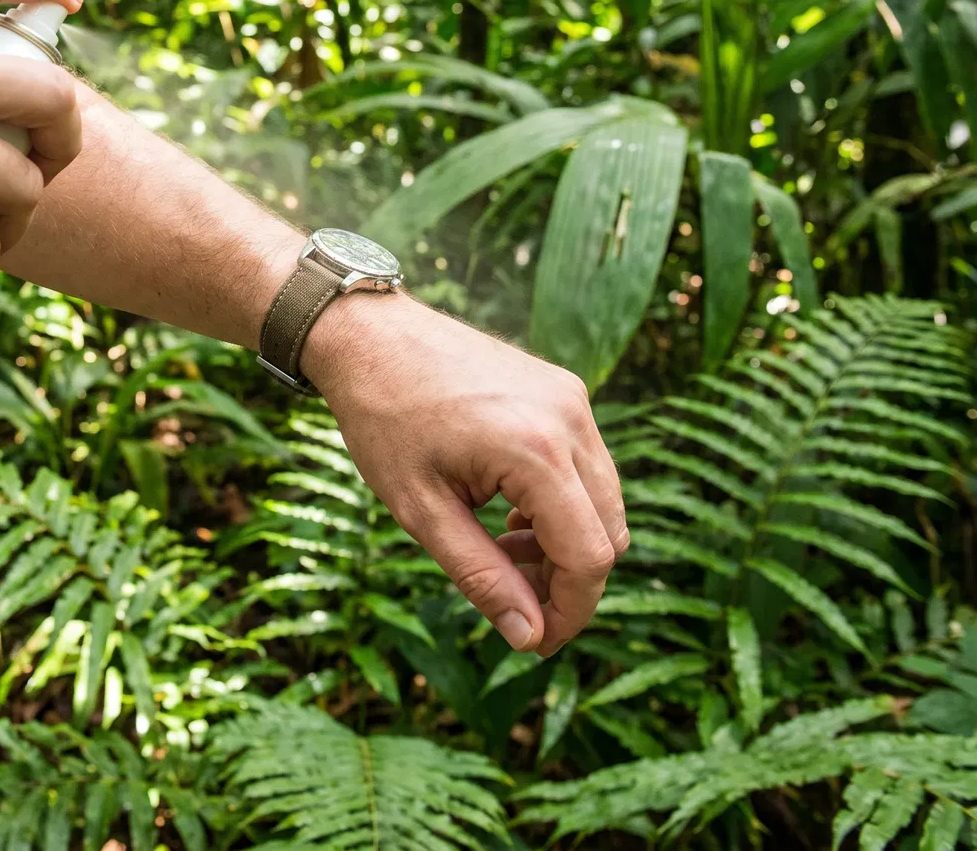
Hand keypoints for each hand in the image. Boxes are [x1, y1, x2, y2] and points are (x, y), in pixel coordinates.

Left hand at [304, 296, 627, 655]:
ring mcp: (571, 398)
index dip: (570, 611)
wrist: (367, 335)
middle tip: (512, 600)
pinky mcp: (564, 389)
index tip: (535, 641)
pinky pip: (588, 466)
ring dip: (566, 543)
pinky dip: (563, 504)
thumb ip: (481, 578)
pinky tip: (509, 514)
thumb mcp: (421, 511)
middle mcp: (569, 419)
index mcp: (536, 451)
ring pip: (604, 502)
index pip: (589, 556)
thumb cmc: (382, 418)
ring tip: (500, 551)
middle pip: (609, 534)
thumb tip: (530, 637)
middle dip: (569, 582)